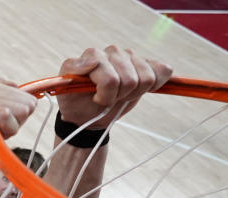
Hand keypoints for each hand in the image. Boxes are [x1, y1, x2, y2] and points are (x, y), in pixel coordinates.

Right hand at [0, 77, 37, 182]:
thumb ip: (6, 104)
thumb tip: (33, 100)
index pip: (23, 92)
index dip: (18, 114)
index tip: (0, 124)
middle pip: (23, 100)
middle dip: (15, 122)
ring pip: (16, 109)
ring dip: (9, 130)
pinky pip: (5, 117)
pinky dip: (6, 132)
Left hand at [56, 45, 172, 128]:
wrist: (88, 114)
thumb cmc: (77, 103)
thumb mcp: (65, 91)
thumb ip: (74, 70)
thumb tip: (94, 61)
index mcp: (92, 55)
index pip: (111, 79)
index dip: (106, 96)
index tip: (97, 100)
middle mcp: (111, 52)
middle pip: (130, 79)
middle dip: (119, 96)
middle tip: (108, 100)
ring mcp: (130, 56)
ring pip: (146, 77)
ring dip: (133, 93)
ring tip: (119, 95)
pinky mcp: (146, 63)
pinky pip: (162, 70)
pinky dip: (155, 85)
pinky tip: (138, 90)